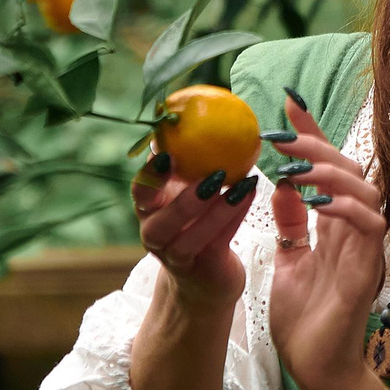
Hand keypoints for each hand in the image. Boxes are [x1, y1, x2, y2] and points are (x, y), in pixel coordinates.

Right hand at [131, 153, 258, 316]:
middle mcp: (154, 234)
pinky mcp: (200, 269)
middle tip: (212, 176)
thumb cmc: (196, 223)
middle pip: (158, 223)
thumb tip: (201, 112)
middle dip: (183, 200)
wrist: (204, 278)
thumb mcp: (187, 191)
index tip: (167, 153)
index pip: (141, 190)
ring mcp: (175, 256)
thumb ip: (190, 163)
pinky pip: (216, 243)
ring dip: (214, 212)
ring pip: (187, 238)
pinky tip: (248, 196)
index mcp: (149, 209)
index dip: (151, 174)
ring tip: (238, 187)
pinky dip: (232, 219)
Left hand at [264, 94, 388, 389]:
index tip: (287, 103)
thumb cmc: (305, 321)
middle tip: (277, 134)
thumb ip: (290, 225)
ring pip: (362, 189)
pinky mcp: (366, 269)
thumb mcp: (289, 261)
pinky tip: (314, 199)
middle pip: (348, 169)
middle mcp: (354, 231)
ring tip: (289, 165)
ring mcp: (364, 248)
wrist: (316, 369)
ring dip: (326, 171)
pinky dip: (344, 206)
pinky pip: (368, 224)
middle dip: (314, 145)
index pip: (327, 168)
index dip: (312, 134)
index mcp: (335, 226)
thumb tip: (280, 184)